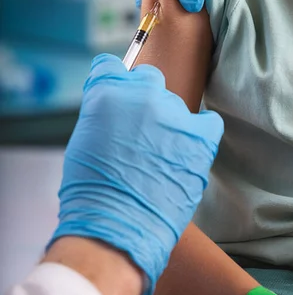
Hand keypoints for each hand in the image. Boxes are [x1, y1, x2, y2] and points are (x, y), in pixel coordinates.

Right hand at [48, 54, 223, 294]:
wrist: (116, 228)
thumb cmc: (91, 191)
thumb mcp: (84, 139)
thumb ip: (103, 111)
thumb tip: (119, 103)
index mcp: (107, 92)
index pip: (111, 66)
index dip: (113, 82)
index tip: (118, 95)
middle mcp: (141, 94)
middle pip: (149, 78)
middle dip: (144, 98)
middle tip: (140, 130)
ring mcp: (173, 113)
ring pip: (175, 104)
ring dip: (168, 122)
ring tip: (158, 157)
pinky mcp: (199, 135)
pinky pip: (207, 121)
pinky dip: (198, 133)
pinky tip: (186, 149)